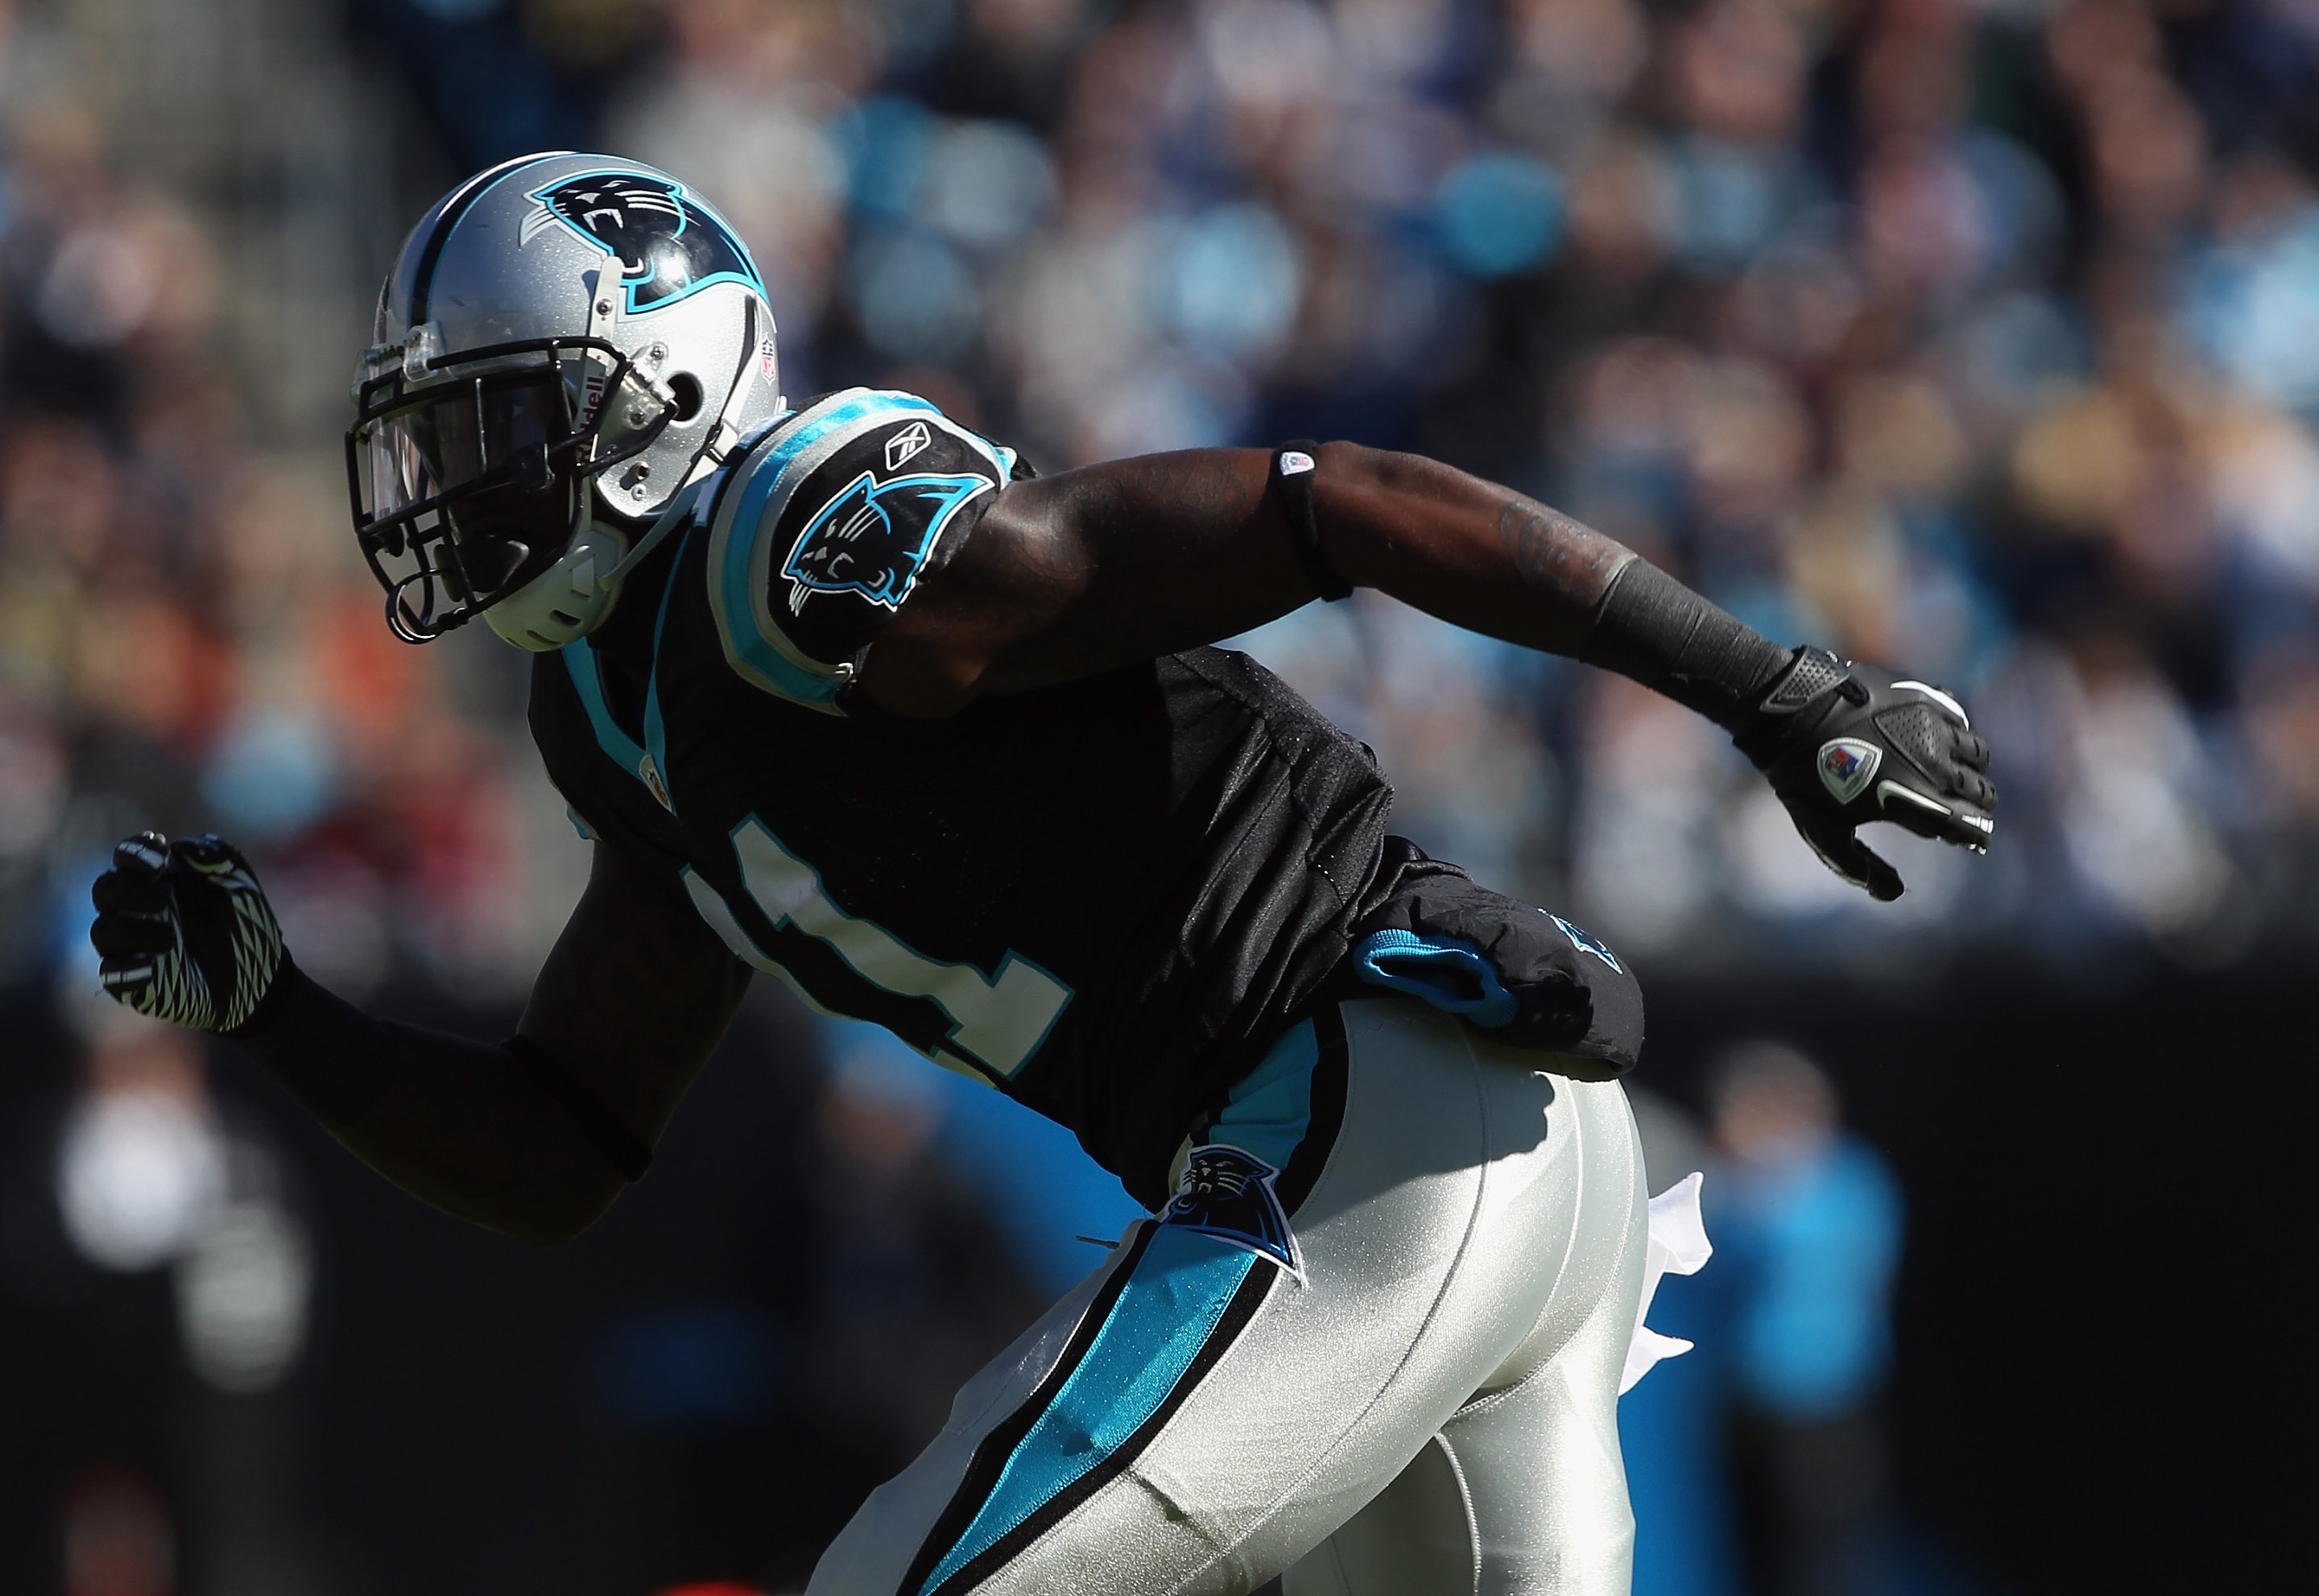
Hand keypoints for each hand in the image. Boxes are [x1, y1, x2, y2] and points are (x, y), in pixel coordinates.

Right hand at [90, 832, 287, 1032]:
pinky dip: (125, 971)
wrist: (261, 973)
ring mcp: (131, 945)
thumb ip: (217, 856)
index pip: (127, 856)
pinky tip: (149, 968)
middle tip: (164, 897)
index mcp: (156, 878)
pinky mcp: (134, 981)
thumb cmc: (243, 919)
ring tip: (172, 937)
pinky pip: (112, 975)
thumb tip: (182, 846)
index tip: (159, 859)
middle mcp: (135, 909)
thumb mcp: (239, 882)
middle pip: (105, 889)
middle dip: (129, 889)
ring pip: (103, 931)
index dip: (134, 852)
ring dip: (132, 931)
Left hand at [1732, 649, 1995, 901]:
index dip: (1976, 836)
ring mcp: (1931, 725)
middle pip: (1980, 789)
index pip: (1969, 824)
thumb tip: (1891, 893)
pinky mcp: (1923, 696)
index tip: (1975, 842)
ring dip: (1975, 769)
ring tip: (1962, 775)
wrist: (1791, 710)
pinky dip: (1961, 733)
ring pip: (1977, 752)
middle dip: (1980, 805)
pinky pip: (1960, 717)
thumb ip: (1857, 865)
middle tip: (1971, 811)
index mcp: (1913, 797)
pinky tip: (1946, 740)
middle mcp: (1933, 761)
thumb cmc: (1802, 776)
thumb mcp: (1822, 830)